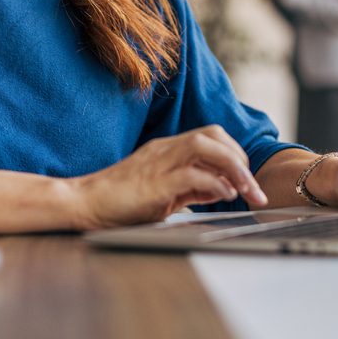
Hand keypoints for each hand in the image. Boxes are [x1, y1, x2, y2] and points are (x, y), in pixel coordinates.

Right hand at [70, 125, 268, 229]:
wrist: (84, 203)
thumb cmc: (120, 201)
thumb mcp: (163, 192)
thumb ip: (191, 188)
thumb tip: (221, 189)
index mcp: (166, 149)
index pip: (210, 136)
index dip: (234, 153)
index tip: (246, 179)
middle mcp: (165, 150)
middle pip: (213, 135)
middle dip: (241, 158)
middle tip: (253, 187)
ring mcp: (159, 164)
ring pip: (206, 146)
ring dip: (234, 167)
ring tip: (247, 190)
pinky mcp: (154, 184)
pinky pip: (192, 175)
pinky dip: (214, 184)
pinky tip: (224, 196)